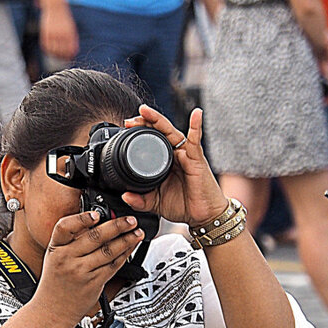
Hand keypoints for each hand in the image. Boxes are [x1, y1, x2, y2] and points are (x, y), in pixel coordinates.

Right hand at [34, 211, 144, 327]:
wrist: (52, 310)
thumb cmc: (55, 282)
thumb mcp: (55, 257)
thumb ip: (71, 240)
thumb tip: (98, 222)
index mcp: (55, 248)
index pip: (65, 227)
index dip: (82, 218)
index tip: (96, 214)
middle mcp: (67, 259)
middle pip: (95, 238)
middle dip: (117, 226)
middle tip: (130, 220)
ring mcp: (81, 272)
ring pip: (108, 251)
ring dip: (127, 240)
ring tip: (138, 232)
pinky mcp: (93, 283)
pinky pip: (113, 265)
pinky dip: (125, 254)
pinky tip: (131, 247)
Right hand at [40, 3, 78, 61]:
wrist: (56, 6)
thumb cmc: (65, 19)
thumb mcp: (71, 28)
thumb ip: (72, 40)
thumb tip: (72, 53)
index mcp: (70, 34)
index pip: (70, 51)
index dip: (69, 56)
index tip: (67, 58)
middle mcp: (62, 35)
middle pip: (62, 52)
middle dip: (61, 56)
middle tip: (60, 57)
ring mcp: (53, 34)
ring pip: (53, 50)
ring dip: (54, 54)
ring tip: (55, 54)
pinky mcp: (46, 32)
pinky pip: (46, 46)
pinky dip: (47, 50)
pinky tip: (49, 49)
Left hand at [121, 105, 227, 227]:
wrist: (203, 216)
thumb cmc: (184, 205)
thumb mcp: (156, 203)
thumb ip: (140, 201)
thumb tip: (125, 196)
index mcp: (164, 162)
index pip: (150, 141)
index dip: (138, 133)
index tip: (124, 129)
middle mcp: (175, 154)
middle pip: (159, 133)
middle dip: (144, 123)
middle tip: (129, 120)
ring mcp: (186, 155)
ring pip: (171, 132)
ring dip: (159, 120)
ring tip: (146, 111)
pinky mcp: (197, 160)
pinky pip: (196, 141)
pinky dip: (197, 126)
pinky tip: (196, 115)